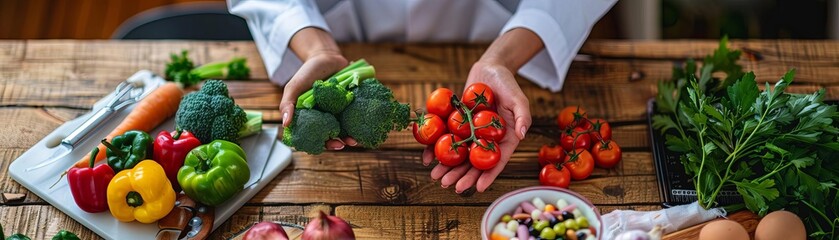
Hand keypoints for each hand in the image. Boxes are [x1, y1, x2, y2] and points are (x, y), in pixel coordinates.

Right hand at [279, 28, 356, 149]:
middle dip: (337, 143)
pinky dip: (360, 122)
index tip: (326, 145)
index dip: (320, 143)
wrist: (327, 57)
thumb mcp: (294, 86)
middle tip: (342, 144)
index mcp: (311, 117)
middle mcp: (326, 117)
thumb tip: (285, 124)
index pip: (315, 136)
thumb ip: (287, 104)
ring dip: (350, 137)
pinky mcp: (351, 104)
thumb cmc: (307, 73)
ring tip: (355, 141)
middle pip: (332, 135)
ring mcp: (339, 111)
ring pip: (345, 129)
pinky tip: (364, 127)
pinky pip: (356, 116)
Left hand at [423, 60, 531, 192]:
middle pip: (474, 163)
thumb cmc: (508, 83)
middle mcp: (487, 140)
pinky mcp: (457, 125)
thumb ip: (523, 116)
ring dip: (448, 167)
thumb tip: (522, 134)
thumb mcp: (519, 98)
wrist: (489, 70)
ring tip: (436, 177)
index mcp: (505, 139)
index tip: (478, 188)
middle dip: (462, 176)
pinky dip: (435, 148)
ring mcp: (471, 134)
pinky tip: (426, 158)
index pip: (497, 161)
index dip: (488, 176)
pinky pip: (446, 139)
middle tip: (450, 186)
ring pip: (459, 155)